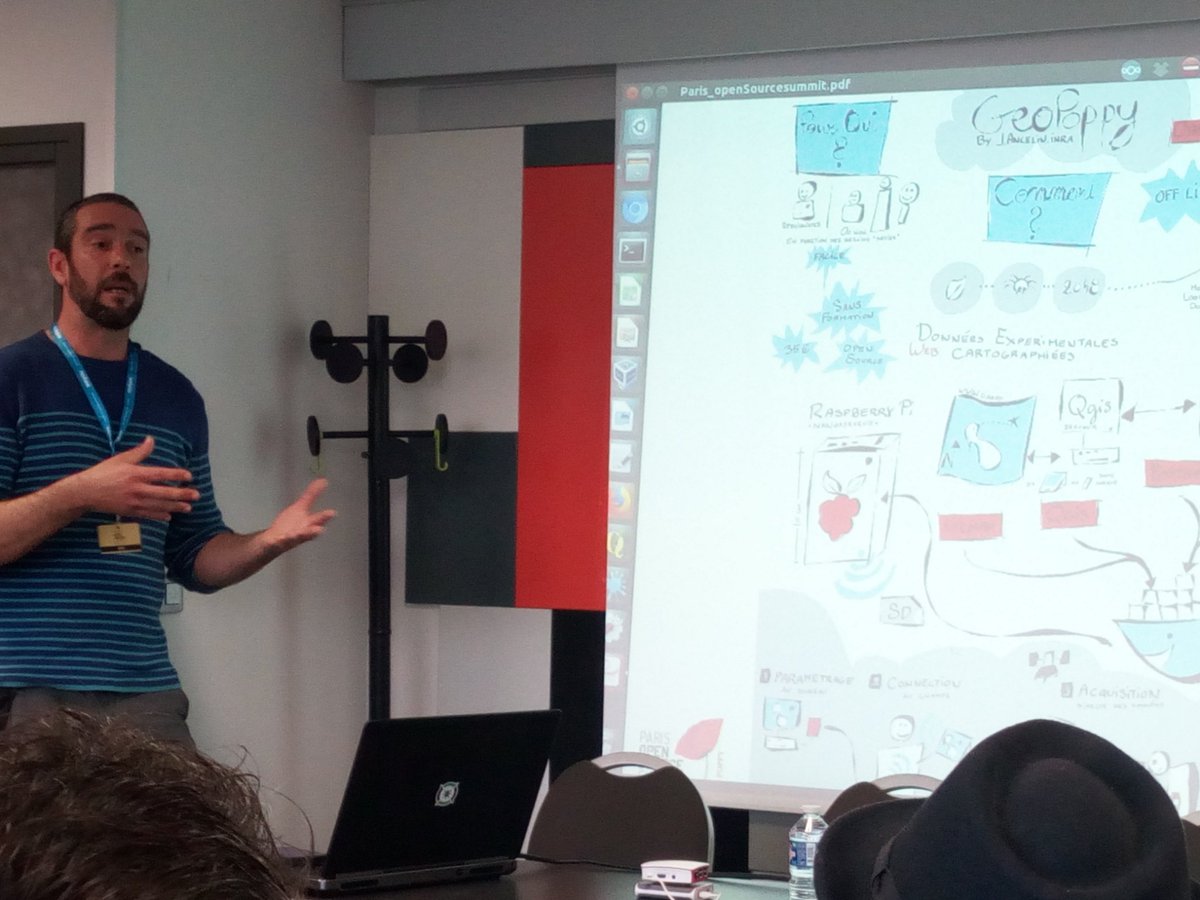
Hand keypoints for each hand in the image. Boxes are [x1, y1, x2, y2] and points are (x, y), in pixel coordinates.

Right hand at [67, 436, 199, 521]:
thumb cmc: (103, 473)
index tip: (189, 476)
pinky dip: (159, 515)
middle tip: (196, 495)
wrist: (85, 492)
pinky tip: (169, 516)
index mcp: (136, 474)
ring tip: (188, 508)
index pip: (161, 474)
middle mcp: (137, 489)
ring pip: (159, 505)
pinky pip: (148, 515)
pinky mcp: (129, 511)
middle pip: (164, 493)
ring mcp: (134, 502)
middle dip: (182, 494)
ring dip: (175, 507)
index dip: (176, 475)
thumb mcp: (121, 459)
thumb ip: (139, 452)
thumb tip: (151, 439)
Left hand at [262, 478, 335, 552]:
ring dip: (296, 537)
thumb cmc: (292, 523)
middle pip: (309, 531)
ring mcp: (290, 538)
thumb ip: (312, 494)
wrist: (276, 540)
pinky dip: (278, 541)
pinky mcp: (277, 542)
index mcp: (309, 522)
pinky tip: (277, 539)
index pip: (319, 520)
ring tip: (295, 535)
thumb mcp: (301, 506)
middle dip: (313, 530)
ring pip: (295, 538)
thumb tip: (323, 480)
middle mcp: (302, 532)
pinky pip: (277, 542)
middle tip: (319, 529)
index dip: (325, 517)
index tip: (333, 513)